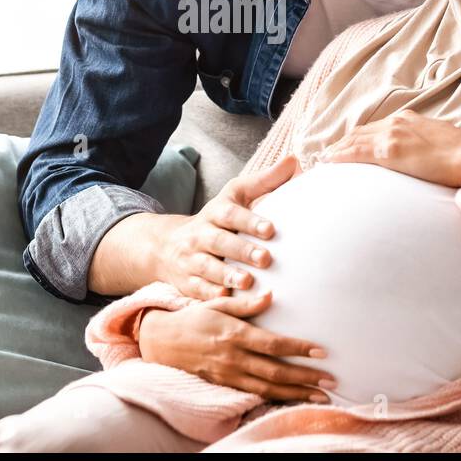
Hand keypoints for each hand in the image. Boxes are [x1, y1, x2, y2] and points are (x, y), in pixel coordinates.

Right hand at [137, 290, 333, 402]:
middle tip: (331, 381)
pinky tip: (294, 400)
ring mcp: (229, 375)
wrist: (163, 342)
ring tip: (321, 397)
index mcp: (234, 334)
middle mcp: (233, 357)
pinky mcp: (225, 385)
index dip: (298, 348)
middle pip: (275, 371)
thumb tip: (271, 296)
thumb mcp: (218, 304)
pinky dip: (277, 399)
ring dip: (297, 393)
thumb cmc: (194, 319)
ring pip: (268, 389)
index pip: (273, 344)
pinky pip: (255, 395)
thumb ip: (246, 304)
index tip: (321, 351)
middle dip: (306, 378)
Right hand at [152, 155, 298, 300]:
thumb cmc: (216, 220)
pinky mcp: (187, 283)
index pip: (231, 214)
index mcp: (215, 212)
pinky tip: (227, 299)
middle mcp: (200, 235)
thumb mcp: (235, 197)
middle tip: (266, 259)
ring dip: (226, 275)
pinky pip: (198, 291)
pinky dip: (211, 296)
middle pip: (219, 241)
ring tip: (247, 282)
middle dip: (241, 250)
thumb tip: (294, 161)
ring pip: (207, 268)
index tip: (271, 229)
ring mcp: (192, 260)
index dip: (249, 221)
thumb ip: (265, 182)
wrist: (166, 246)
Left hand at [317, 110, 460, 187]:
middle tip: (328, 154)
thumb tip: (419, 156)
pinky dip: (340, 156)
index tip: (347, 146)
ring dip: (337, 150)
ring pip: (354, 140)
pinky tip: (328, 162)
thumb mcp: (439, 141)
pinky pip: (357, 152)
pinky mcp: (390, 150)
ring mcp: (392, 135)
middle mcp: (397, 122)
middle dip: (343, 143)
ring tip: (324, 160)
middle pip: (361, 132)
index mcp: (409, 120)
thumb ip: (423, 144)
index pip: (375, 128)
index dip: (358, 138)